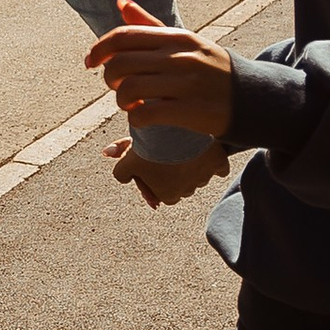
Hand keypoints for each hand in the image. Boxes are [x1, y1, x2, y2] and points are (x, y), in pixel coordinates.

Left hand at [84, 0, 235, 142]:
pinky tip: (141, 117)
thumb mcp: (185, 42)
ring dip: (120, 100)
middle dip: (109, 78)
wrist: (253, 98)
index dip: (99, 48)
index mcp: (176, 37)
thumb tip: (120, 2)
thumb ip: (150, 24)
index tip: (90, 61)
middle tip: (116, 87)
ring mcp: (186, 84)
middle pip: (120, 63)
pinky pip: (145, 114)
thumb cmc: (210, 69)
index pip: (124, 36)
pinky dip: (135, 118)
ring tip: (129, 103)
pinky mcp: (190, 111)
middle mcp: (180, 57)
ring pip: (128, 89)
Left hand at [109, 139, 229, 208]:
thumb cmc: (150, 149)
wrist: (176, 131)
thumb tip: (109, 158)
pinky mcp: (219, 164)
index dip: (151, 172)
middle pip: (177, 181)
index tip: (149, 158)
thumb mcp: (128, 161)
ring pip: (197, 172)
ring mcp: (205, 178)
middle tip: (164, 150)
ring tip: (180, 146)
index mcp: (167, 197)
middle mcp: (188, 192)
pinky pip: (218, 165)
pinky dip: (212, 159)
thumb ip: (120, 170)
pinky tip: (203, 150)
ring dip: (190, 162)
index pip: (157, 188)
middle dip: (171, 169)